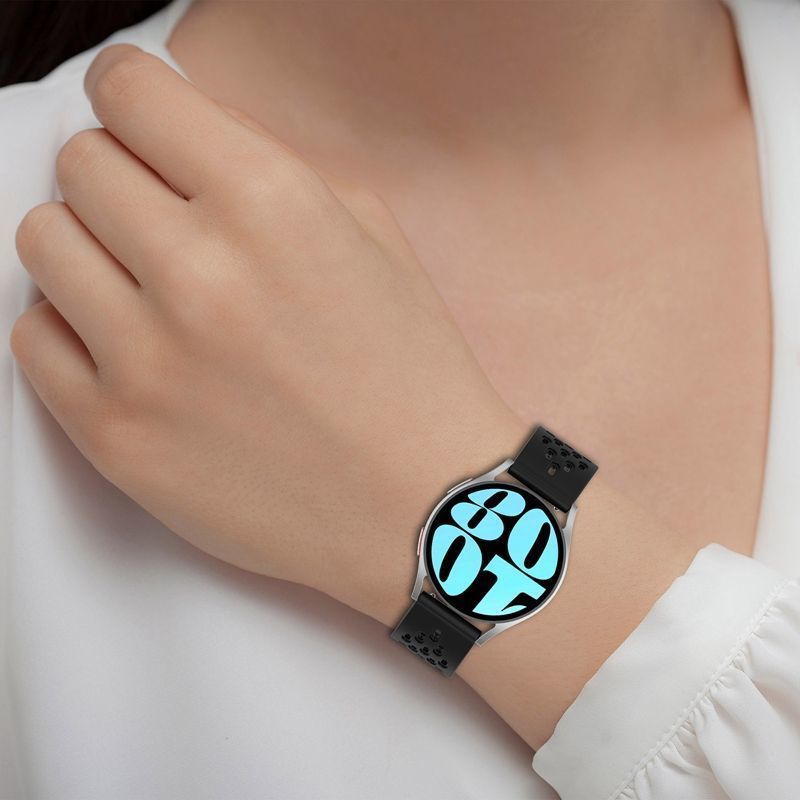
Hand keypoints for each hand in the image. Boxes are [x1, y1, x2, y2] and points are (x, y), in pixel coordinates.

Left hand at [11, 45, 525, 617]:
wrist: (419, 504)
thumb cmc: (409, 372)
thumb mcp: (371, 236)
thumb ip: (269, 168)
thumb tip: (178, 145)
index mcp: (271, 205)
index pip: (130, 92)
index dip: (134, 96)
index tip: (141, 118)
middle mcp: (199, 273)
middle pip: (81, 164)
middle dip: (120, 175)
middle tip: (162, 217)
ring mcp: (147, 361)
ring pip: (41, 242)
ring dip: (89, 248)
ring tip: (144, 285)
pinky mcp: (115, 436)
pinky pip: (33, 338)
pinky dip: (71, 329)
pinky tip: (130, 348)